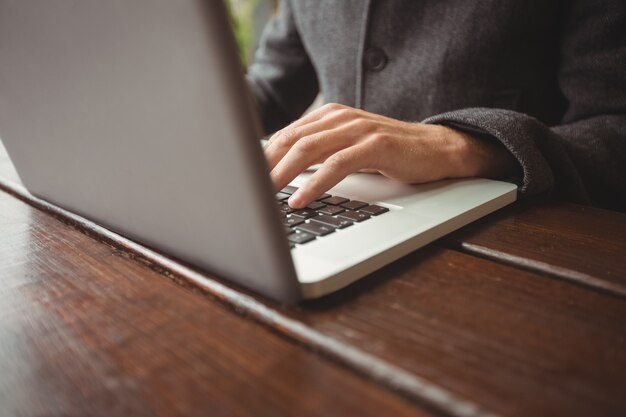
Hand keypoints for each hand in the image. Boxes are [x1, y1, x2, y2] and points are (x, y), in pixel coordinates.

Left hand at [265, 103, 518, 207]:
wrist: (436, 148)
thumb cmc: (388, 152)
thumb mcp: (347, 149)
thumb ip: (317, 153)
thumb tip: (278, 173)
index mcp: (329, 116)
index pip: (285, 135)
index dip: (261, 157)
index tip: (243, 179)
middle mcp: (340, 117)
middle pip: (290, 140)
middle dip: (264, 166)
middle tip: (244, 189)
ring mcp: (358, 129)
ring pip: (308, 149)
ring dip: (281, 174)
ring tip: (263, 195)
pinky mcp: (375, 145)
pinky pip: (337, 165)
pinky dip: (314, 183)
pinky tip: (299, 199)